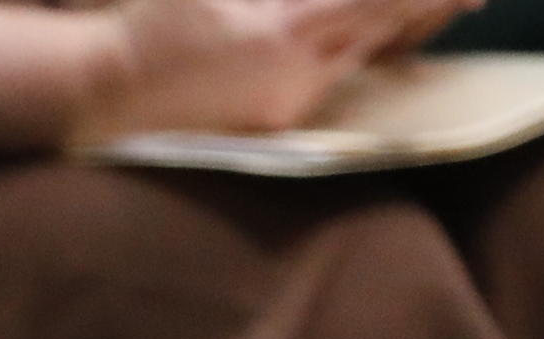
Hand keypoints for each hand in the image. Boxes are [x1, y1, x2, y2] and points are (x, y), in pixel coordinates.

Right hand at [76, 0, 471, 135]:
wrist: (101, 89)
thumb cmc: (153, 20)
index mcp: (284, 23)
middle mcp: (297, 69)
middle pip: (385, 29)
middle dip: (430, 5)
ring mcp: (289, 102)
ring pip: (366, 56)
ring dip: (403, 29)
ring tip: (442, 8)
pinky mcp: (276, 121)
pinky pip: (335, 79)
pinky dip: (362, 54)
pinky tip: (378, 42)